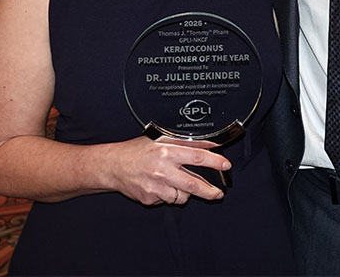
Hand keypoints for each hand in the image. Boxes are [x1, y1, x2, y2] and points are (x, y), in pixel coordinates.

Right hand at [101, 136, 228, 204]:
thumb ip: (185, 143)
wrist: (113, 166)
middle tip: (218, 193)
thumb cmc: (137, 151)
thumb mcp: (161, 139)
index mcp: (167, 152)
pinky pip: (168, 200)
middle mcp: (162, 170)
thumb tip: (210, 144)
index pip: (198, 157)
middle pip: (194, 185)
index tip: (225, 165)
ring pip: (182, 196)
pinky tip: (160, 186)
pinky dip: (169, 195)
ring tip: (176, 182)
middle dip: (210, 191)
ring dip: (184, 192)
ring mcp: (156, 187)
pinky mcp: (150, 199)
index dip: (215, 162)